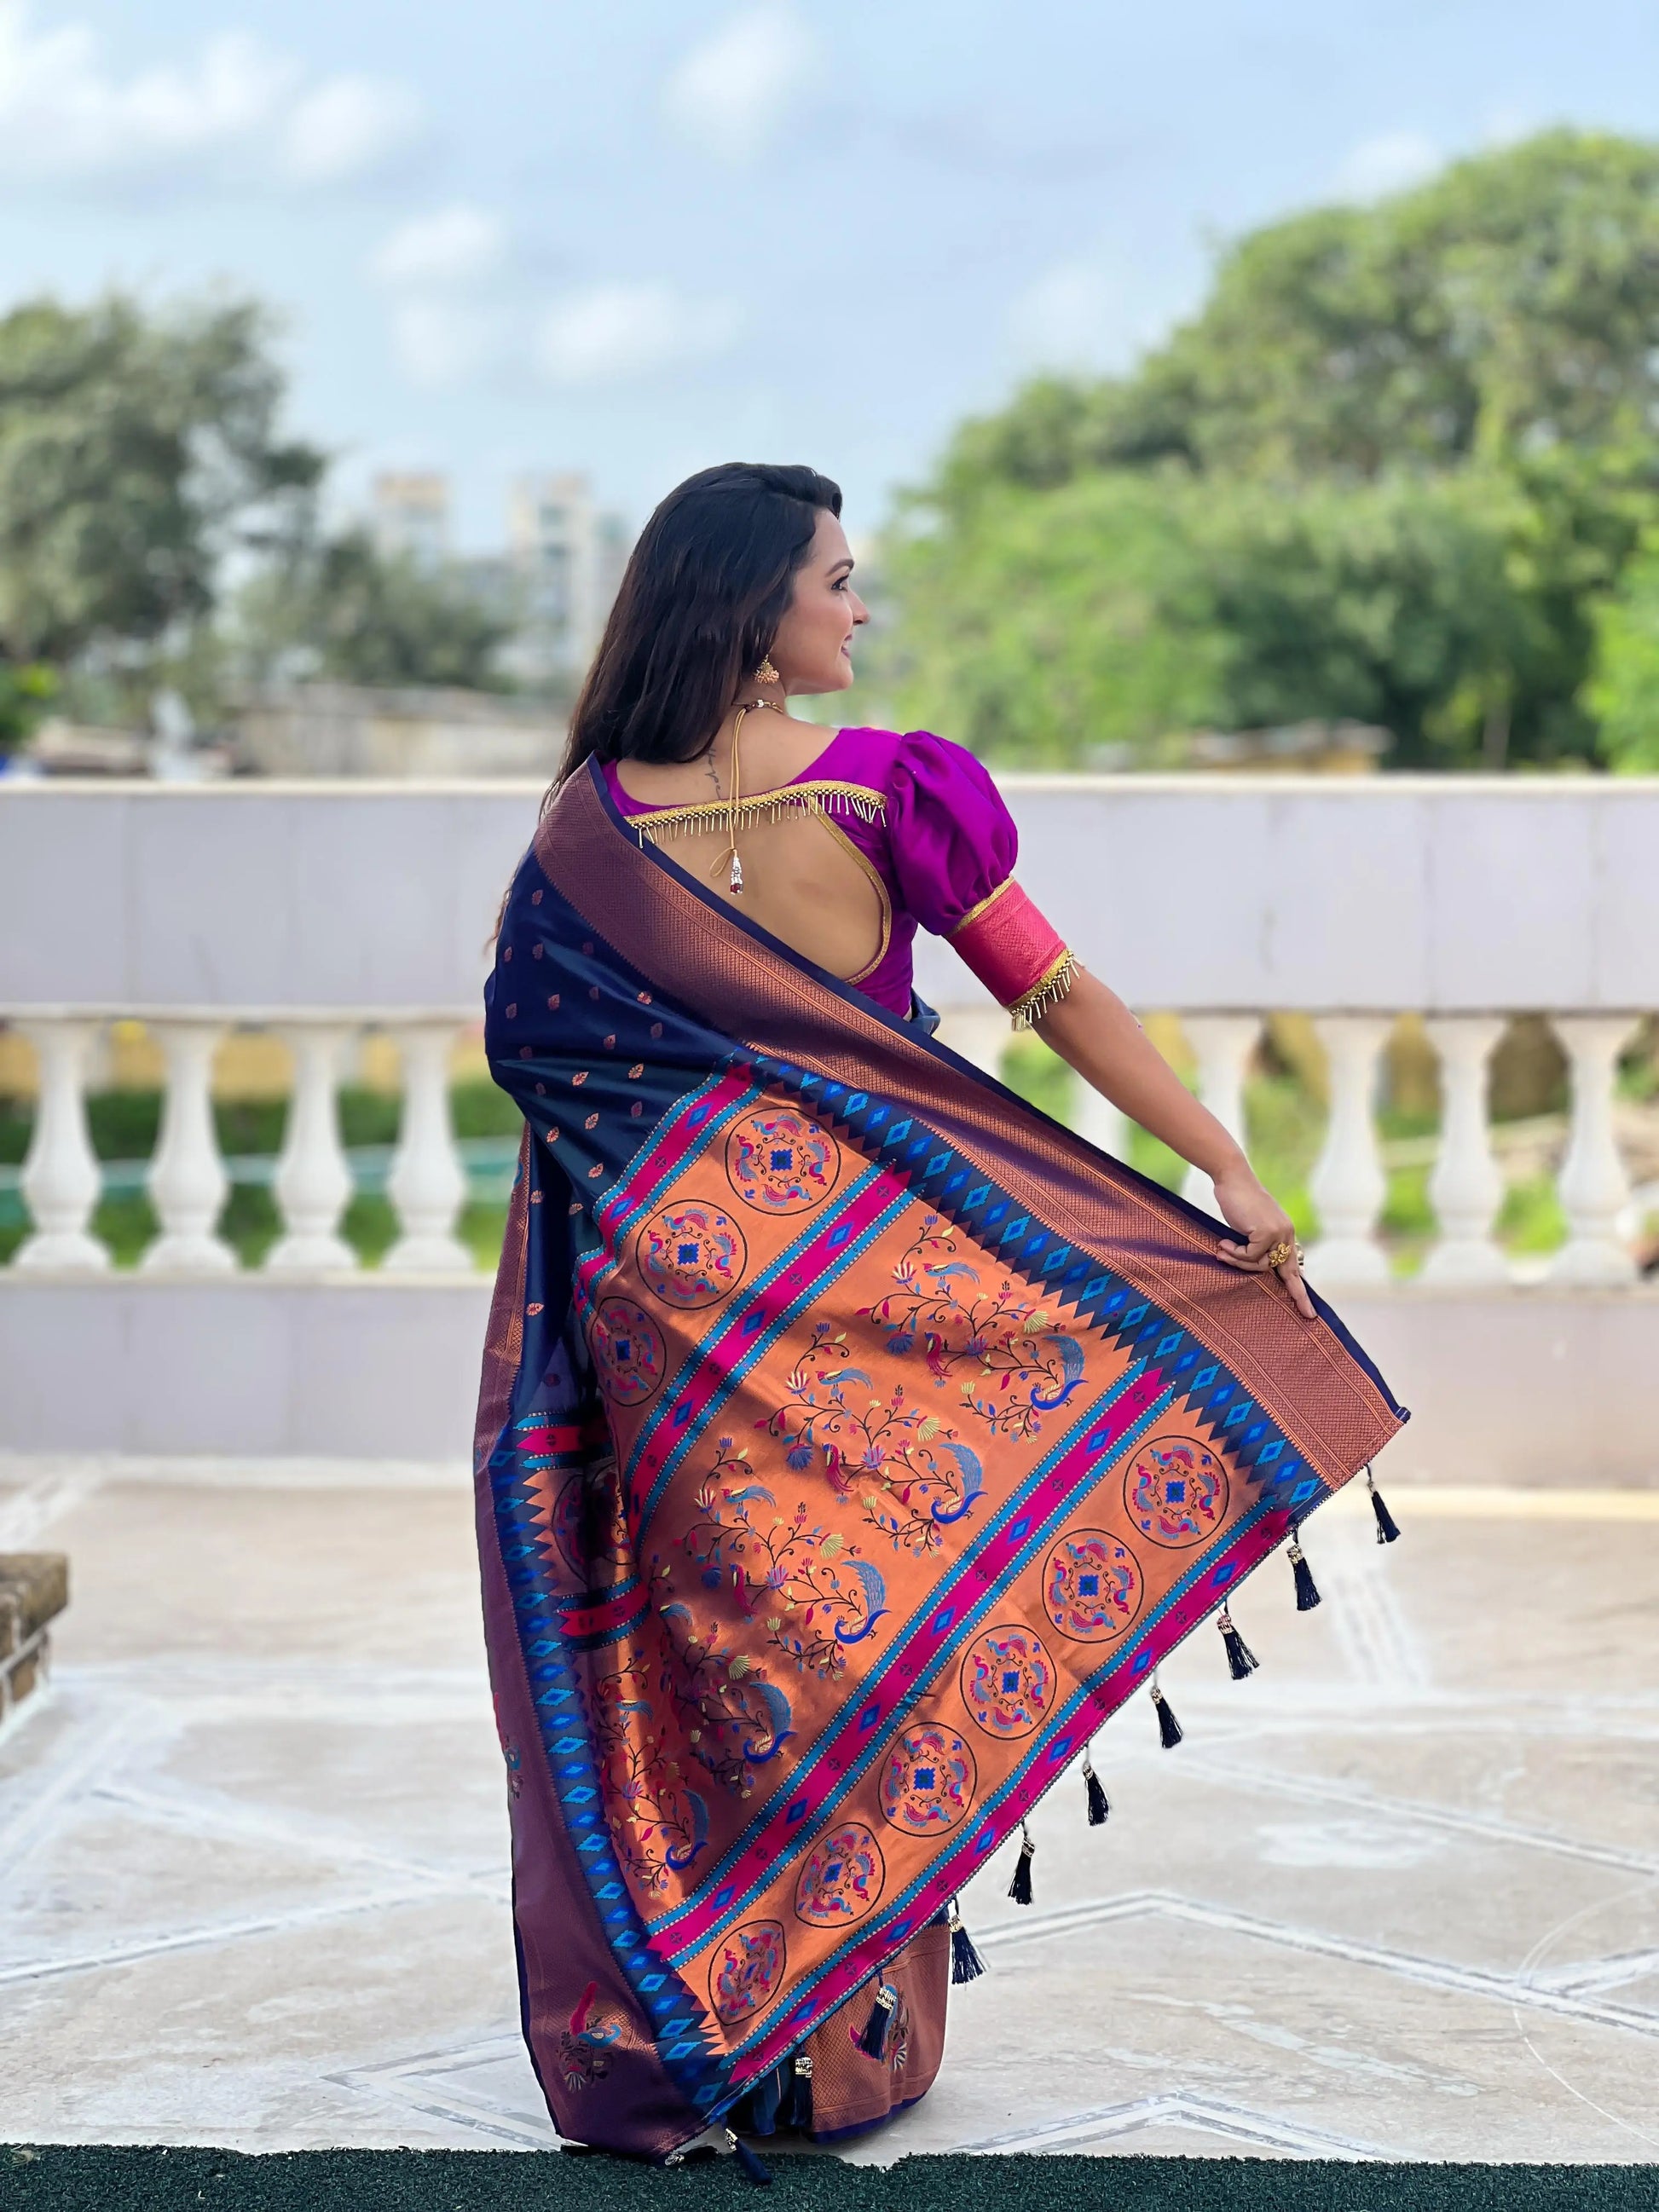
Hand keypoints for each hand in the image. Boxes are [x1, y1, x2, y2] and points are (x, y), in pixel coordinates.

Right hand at [1211, 1162, 1314, 1320]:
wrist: (1232, 1178)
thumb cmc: (1236, 1201)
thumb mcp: (1249, 1228)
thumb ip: (1256, 1245)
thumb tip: (1256, 1269)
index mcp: (1285, 1233)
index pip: (1293, 1265)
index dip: (1300, 1288)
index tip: (1309, 1309)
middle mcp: (1286, 1234)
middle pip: (1290, 1273)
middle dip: (1299, 1296)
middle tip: (1308, 1316)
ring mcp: (1278, 1233)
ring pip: (1260, 1265)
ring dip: (1238, 1261)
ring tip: (1222, 1250)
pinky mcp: (1267, 1232)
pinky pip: (1250, 1256)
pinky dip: (1234, 1253)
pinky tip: (1223, 1242)